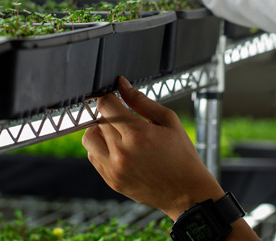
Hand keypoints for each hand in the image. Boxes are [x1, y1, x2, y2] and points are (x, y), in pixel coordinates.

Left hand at [82, 77, 224, 218]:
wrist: (186, 192)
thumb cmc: (182, 154)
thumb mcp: (168, 121)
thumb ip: (141, 101)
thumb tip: (121, 84)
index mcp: (137, 134)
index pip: (105, 105)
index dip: (110, 97)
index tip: (116, 99)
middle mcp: (121, 152)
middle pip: (96, 120)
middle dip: (109, 115)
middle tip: (125, 118)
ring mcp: (114, 169)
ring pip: (88, 139)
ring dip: (99, 132)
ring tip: (118, 134)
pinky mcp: (111, 181)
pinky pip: (93, 158)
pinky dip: (101, 149)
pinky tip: (119, 149)